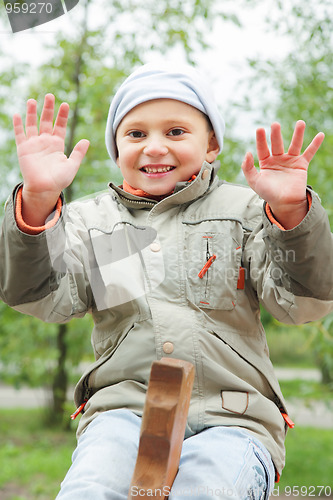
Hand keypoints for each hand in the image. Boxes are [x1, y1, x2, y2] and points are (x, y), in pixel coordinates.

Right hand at [13, 93, 88, 224]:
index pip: (59, 126)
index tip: (65, 104)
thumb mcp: (72, 166)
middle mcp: (45, 142)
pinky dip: (18, 125)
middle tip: (50, 96)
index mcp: (57, 145)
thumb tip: (87, 140)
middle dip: (48, 109)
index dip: (62, 115)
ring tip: (33, 100)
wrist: (45, 189)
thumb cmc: (59, 180)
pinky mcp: (23, 149)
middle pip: (46, 121)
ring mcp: (34, 144)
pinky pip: (20, 134)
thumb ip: (78, 153)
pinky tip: (17, 114)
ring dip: (32, 112)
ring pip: (32, 124)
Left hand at [241, 121, 324, 228]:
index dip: (261, 140)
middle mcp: (278, 159)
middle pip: (277, 144)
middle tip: (275, 124)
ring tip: (300, 123)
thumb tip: (247, 153)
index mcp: (265, 162)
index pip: (262, 148)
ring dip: (298, 134)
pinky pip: (309, 153)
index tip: (260, 129)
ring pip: (294, 145)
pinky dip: (315, 144)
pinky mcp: (301, 165)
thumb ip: (247, 168)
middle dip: (276, 134)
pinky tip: (320, 135)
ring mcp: (290, 161)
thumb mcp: (254, 182)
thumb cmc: (268, 193)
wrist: (284, 204)